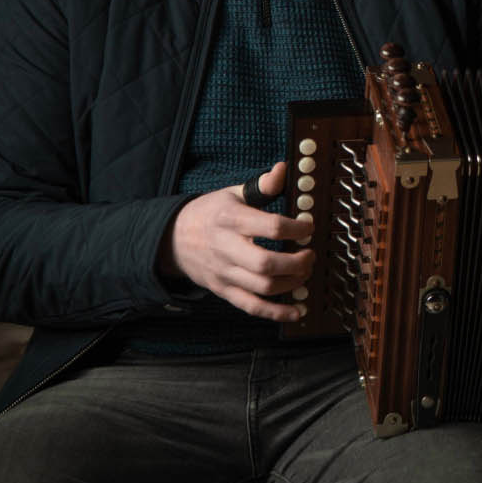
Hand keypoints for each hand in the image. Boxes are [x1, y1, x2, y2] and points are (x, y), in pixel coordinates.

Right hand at [159, 161, 314, 322]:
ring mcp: (224, 272)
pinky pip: (251, 307)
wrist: (172, 239)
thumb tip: (283, 169)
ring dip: (292, 283)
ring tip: (304, 272)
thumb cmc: (210, 213)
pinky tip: (297, 311)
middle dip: (296, 262)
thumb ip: (261, 186)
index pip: (270, 227)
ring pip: (262, 287)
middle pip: (266, 263)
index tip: (308, 227)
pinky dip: (276, 313)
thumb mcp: (232, 193)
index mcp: (231, 219)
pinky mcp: (223, 290)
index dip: (297, 229)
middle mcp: (226, 248)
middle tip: (309, 254)